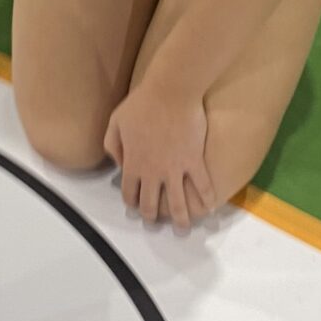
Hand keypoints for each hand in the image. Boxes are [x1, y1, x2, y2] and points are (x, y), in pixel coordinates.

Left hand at [104, 76, 215, 232]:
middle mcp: (153, 173)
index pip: (130, 193)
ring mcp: (175, 169)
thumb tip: (119, 163)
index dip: (132, 203)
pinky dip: (206, 199)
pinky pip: (202, 186)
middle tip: (156, 222)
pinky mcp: (195, 161)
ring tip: (183, 228)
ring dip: (180, 219)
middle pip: (151, 204)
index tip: (136, 207)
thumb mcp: (115, 122)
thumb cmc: (141, 103)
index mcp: (133, 164)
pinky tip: (209, 208)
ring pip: (178, 203)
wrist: (171, 92)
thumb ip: (112, 145)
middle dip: (152, 217)